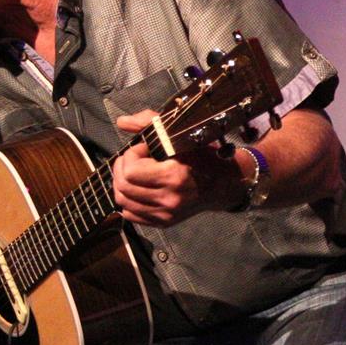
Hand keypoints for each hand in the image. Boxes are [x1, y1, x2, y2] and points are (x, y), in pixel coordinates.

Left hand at [111, 109, 242, 224]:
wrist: (224, 185)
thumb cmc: (204, 157)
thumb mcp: (181, 135)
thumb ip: (150, 122)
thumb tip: (122, 122)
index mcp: (174, 177)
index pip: (131, 171)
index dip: (131, 155)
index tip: (143, 149)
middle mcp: (169, 199)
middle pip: (123, 187)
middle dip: (122, 168)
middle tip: (133, 159)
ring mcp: (166, 214)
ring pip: (123, 202)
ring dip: (121, 184)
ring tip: (132, 173)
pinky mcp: (164, 222)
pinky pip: (131, 215)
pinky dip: (128, 202)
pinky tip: (136, 190)